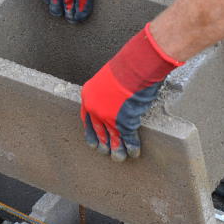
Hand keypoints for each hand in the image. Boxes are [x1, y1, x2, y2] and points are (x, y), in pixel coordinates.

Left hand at [80, 23, 184, 161]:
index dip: (91, 130)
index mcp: (88, 96)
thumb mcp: (109, 78)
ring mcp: (108, 117)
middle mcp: (95, 109)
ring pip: (112, 138)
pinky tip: (134, 153)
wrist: (136, 65)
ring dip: (116, 150)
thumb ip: (109, 92)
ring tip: (119, 158)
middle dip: (102, 143)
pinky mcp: (123, 122)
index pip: (87, 118)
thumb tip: (117, 99)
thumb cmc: (127, 66)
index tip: (93, 139)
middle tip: (104, 151)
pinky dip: (131, 147)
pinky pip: (127, 138)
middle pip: (97, 131)